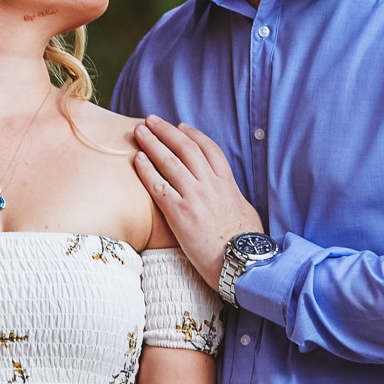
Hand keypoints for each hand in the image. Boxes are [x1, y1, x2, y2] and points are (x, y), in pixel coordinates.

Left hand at [133, 117, 264, 290]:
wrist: (242, 262)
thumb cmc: (246, 242)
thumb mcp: (244, 211)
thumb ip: (232, 197)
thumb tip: (228, 195)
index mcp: (228, 184)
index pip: (209, 149)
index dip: (193, 135)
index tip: (180, 126)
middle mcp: (210, 185)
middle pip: (186, 149)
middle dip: (166, 131)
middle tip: (151, 120)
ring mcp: (194, 197)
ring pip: (170, 161)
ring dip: (152, 143)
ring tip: (139, 131)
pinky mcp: (179, 213)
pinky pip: (158, 185)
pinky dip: (146, 169)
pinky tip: (136, 159)